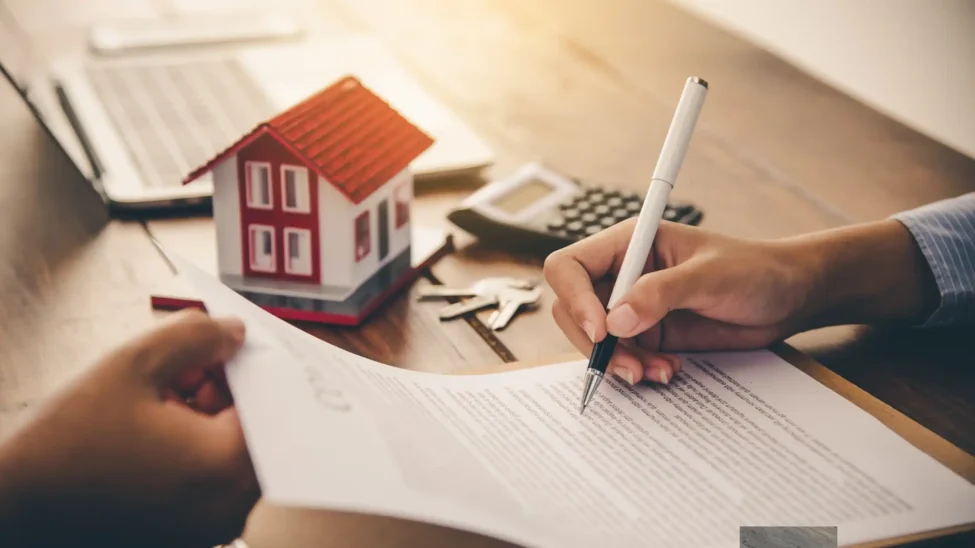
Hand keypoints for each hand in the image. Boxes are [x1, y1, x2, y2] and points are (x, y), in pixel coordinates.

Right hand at [0, 309, 259, 547]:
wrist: (14, 515)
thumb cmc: (66, 446)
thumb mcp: (131, 365)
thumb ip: (195, 337)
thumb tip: (236, 333)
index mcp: (227, 467)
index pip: (271, 402)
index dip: (246, 367)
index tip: (222, 346)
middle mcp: (231, 508)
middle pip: (256, 428)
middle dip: (225, 391)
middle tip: (181, 371)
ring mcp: (212, 528)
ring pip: (232, 453)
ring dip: (207, 418)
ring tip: (157, 402)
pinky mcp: (191, 535)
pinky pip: (212, 480)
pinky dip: (194, 449)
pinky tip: (151, 433)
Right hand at [544, 219, 811, 384]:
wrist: (788, 297)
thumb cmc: (755, 269)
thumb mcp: (710, 276)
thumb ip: (661, 293)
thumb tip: (615, 320)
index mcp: (629, 244)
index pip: (570, 266)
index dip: (574, 298)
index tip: (601, 329)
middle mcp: (622, 275)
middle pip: (573, 310)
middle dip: (595, 342)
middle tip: (628, 364)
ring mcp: (632, 308)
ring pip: (595, 340)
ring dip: (618, 362)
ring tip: (657, 371)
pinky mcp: (648, 335)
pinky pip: (622, 358)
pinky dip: (637, 370)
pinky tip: (668, 370)